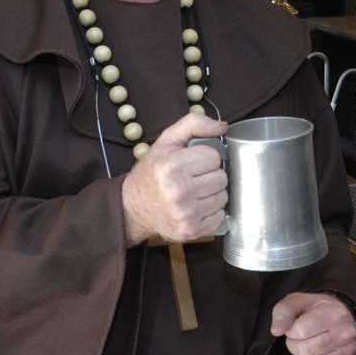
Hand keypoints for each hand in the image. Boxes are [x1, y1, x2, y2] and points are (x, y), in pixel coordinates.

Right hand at [120, 111, 227, 245]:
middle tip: (194, 177)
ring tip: (194, 192)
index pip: (214, 156)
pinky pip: (220, 216)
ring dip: (212, 193)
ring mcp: (185, 213)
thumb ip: (194, 125)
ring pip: (223, 196)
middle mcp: (178, 191)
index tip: (194, 161)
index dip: (206, 156)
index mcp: (172, 166)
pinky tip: (196, 206)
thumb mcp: (166, 141)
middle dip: (210, 174)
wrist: (133, 206)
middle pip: (221, 177)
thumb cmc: (152, 172)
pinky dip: (211, 211)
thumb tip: (222, 127)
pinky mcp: (191, 230)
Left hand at [271, 292, 355, 354]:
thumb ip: (283, 313)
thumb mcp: (298, 301)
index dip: (290, 332)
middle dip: (293, 346)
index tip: (294, 328)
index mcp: (333, 315)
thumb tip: (276, 331)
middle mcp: (344, 335)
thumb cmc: (317, 308)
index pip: (300, 331)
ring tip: (304, 349)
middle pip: (304, 351)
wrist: (345, 314)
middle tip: (298, 339)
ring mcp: (348, 353)